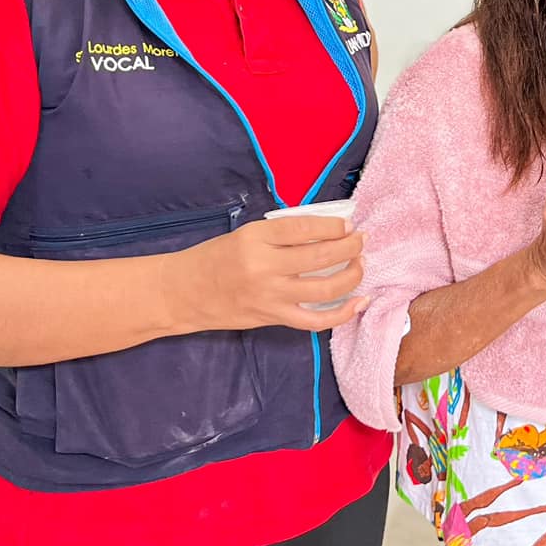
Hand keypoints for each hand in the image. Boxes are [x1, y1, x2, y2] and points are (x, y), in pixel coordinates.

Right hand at [175, 215, 369, 332]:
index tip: (347, 225)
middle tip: (361, 240)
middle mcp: (265, 267)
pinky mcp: (273, 318)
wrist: (183, 293)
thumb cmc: (214, 258)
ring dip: (352, 275)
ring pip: (326, 288)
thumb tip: (326, 229)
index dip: (333, 226)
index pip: (305, 228)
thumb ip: (281, 234)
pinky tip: (359, 302)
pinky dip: (343, 313)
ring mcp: (271, 296)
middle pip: (321, 256)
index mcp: (256, 238)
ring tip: (361, 264)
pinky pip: (315, 321)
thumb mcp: (245, 234)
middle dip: (350, 247)